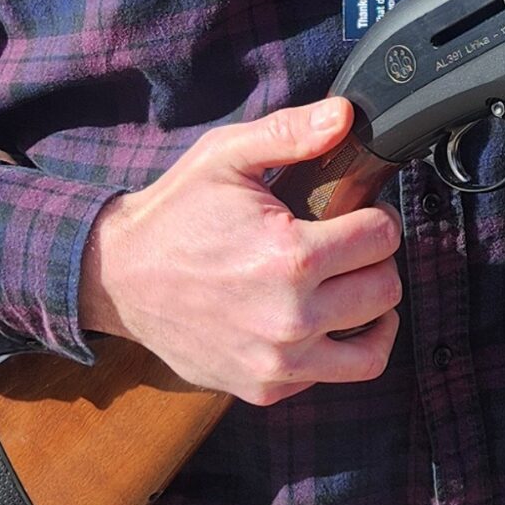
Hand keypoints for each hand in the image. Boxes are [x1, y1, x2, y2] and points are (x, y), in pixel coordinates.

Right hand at [77, 97, 402, 405]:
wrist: (118, 278)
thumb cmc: (175, 214)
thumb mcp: (226, 155)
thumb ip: (290, 133)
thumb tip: (345, 116)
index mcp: (291, 255)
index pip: (382, 237)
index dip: (377, 216)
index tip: (359, 213)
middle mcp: (291, 317)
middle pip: (385, 289)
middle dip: (376, 261)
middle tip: (351, 247)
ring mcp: (278, 362)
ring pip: (373, 349)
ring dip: (372, 314)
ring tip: (352, 287)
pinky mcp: (264, 389)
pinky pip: (333, 377)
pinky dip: (337, 349)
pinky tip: (321, 320)